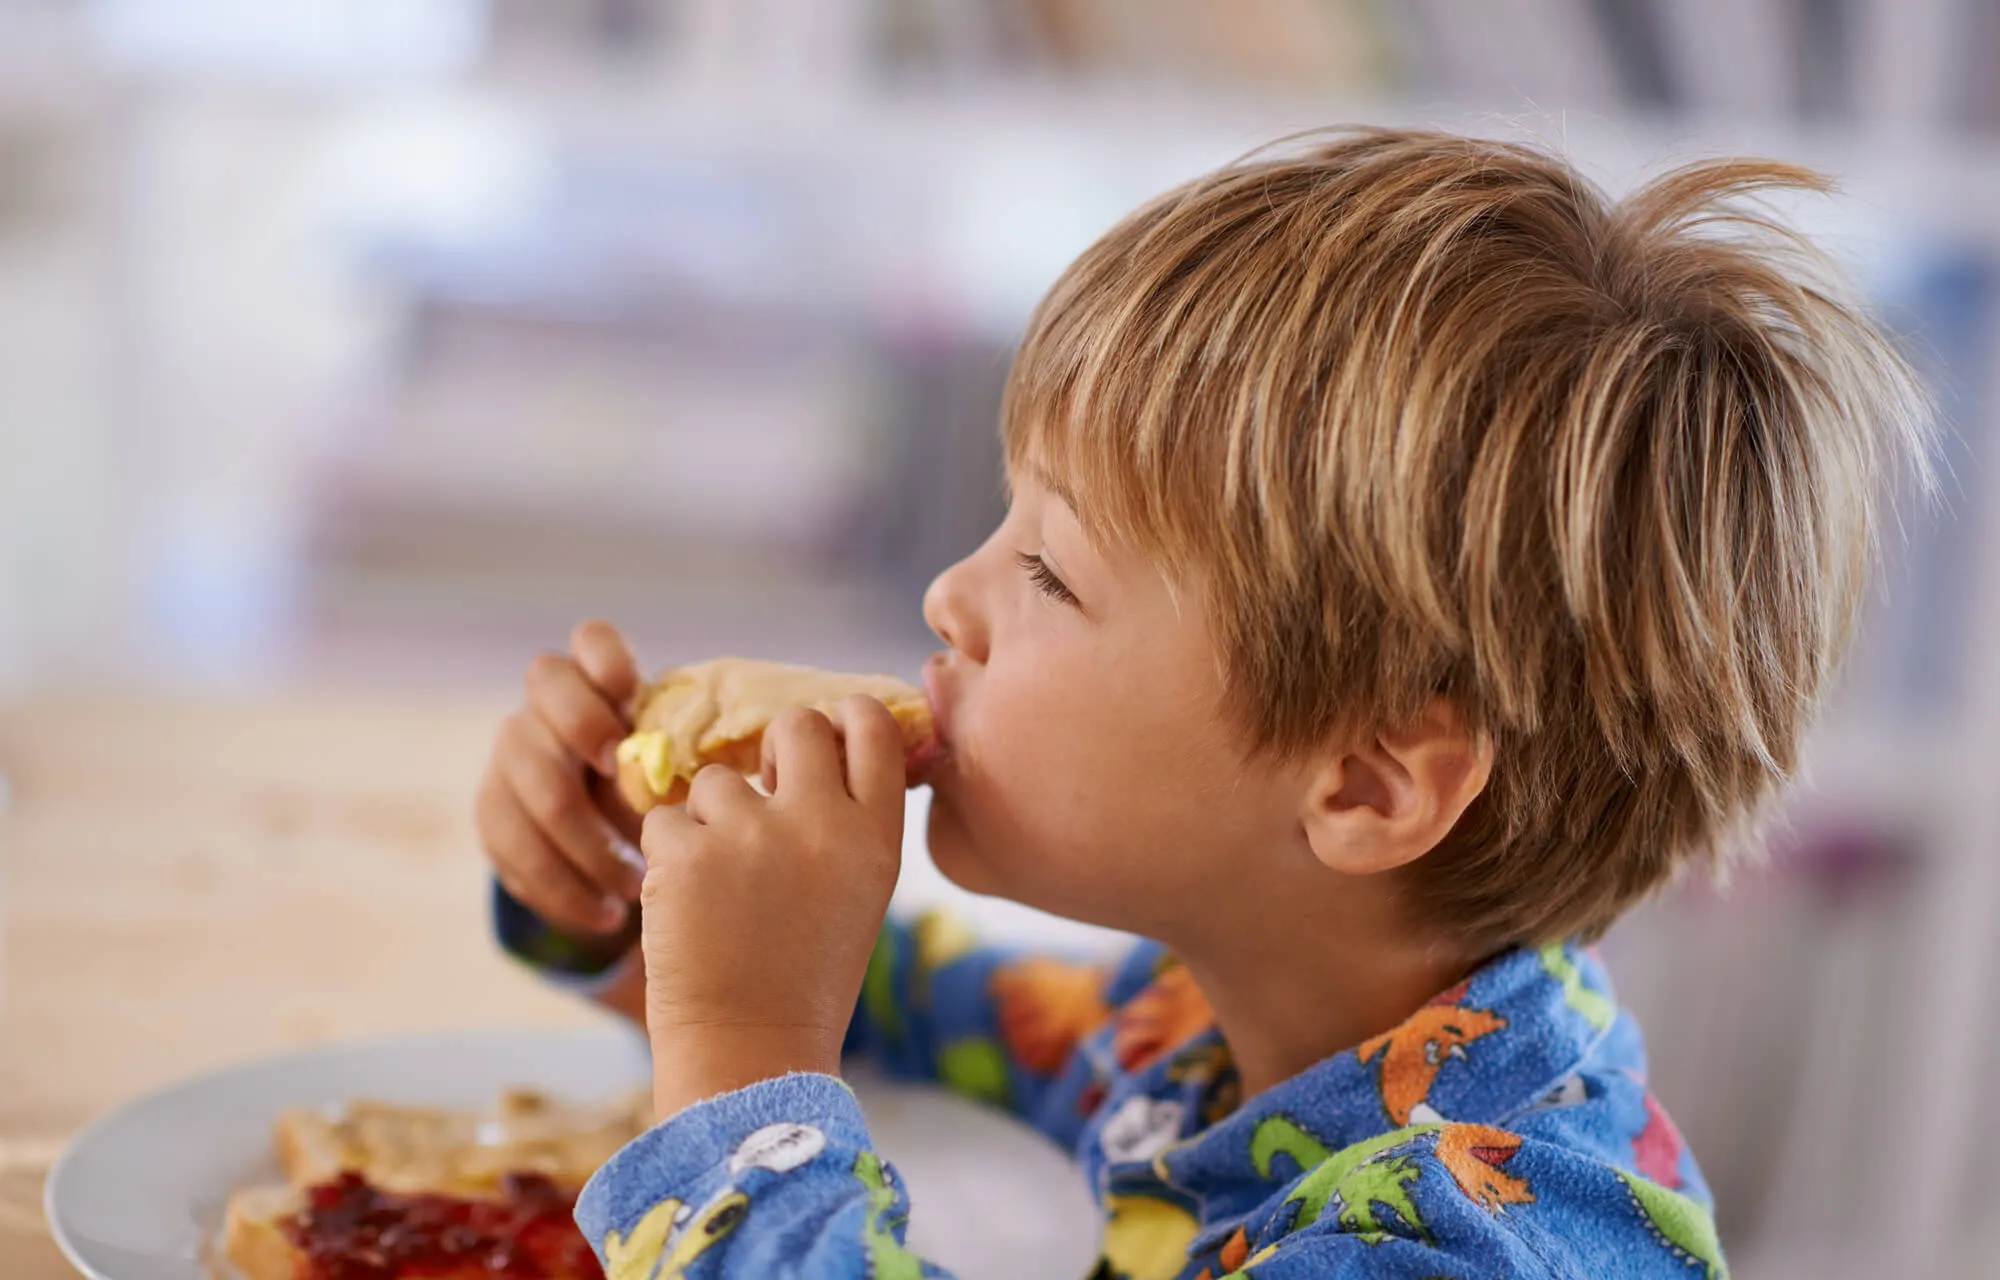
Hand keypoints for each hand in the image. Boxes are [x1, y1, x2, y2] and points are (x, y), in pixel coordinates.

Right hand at [474, 620, 647, 937]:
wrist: (589, 834)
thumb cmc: (649, 788)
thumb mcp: (668, 767)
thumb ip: (678, 759)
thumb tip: (711, 787)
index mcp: (595, 683)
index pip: (591, 642)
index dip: (607, 661)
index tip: (633, 695)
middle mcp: (542, 711)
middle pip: (547, 700)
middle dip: (590, 739)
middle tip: (639, 794)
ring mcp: (507, 762)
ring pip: (538, 793)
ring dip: (592, 847)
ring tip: (638, 889)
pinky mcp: (492, 819)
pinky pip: (519, 857)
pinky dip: (568, 893)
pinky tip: (607, 916)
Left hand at [638, 697, 906, 1116]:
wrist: (749, 1052)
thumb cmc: (805, 978)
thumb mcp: (858, 895)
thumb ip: (847, 823)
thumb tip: (816, 748)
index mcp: (876, 839)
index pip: (874, 727)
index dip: (847, 717)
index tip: (828, 733)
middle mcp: (821, 825)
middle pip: (797, 726)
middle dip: (774, 749)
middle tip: (764, 793)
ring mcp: (751, 834)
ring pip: (719, 780)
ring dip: (712, 821)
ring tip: (723, 891)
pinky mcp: (686, 852)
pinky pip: (665, 818)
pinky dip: (668, 856)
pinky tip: (687, 906)